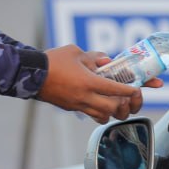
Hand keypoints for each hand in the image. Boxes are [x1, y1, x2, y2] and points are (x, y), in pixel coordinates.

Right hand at [36, 44, 154, 122]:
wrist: (30, 75)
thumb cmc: (53, 61)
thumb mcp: (75, 52)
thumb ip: (95, 57)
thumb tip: (108, 61)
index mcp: (88, 82)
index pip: (115, 90)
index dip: (130, 91)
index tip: (138, 89)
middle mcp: (85, 97)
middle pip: (113, 109)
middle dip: (125, 105)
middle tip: (130, 98)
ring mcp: (78, 105)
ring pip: (103, 116)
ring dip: (113, 111)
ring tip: (118, 103)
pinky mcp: (71, 108)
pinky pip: (90, 114)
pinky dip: (100, 112)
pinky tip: (102, 103)